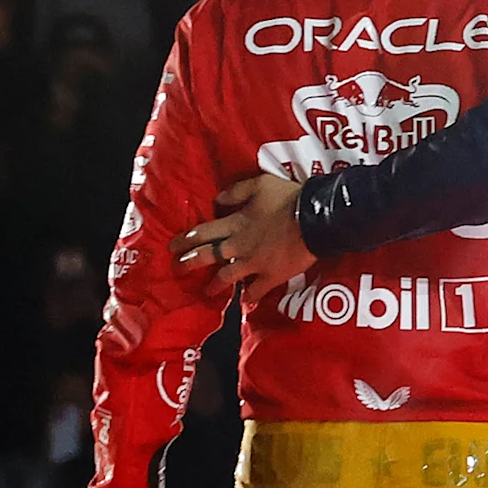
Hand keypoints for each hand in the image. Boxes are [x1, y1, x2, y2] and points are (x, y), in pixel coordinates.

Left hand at [178, 170, 309, 290]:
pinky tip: (244, 302)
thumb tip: (217, 199)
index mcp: (236, 223)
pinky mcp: (272, 275)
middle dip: (191, 262)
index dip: (187, 239)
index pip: (204, 232)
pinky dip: (249, 297)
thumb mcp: (260, 184)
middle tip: (178, 267)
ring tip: (206, 291)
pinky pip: (257, 290)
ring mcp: (254, 263)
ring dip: (215, 285)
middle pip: (210, 255)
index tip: (173, 246)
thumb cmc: (288, 198)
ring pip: (228, 277)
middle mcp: (239, 245)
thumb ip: (236, 192)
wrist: (314, 218)